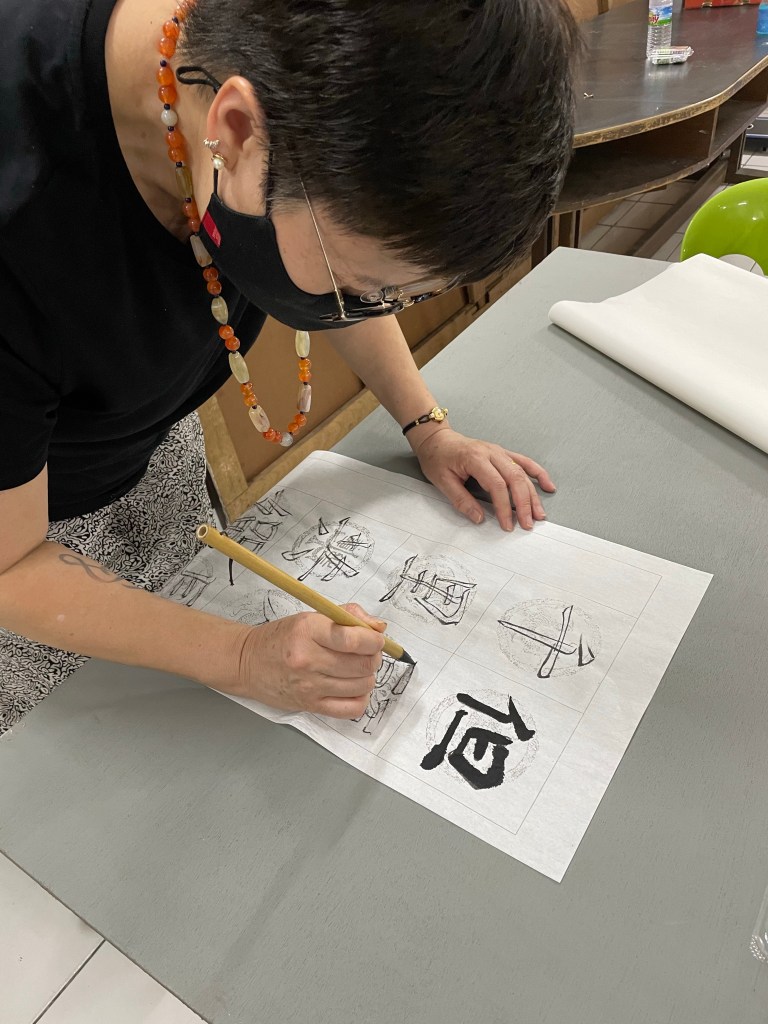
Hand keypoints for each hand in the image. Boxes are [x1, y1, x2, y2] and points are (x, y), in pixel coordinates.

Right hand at [233, 604, 385, 717]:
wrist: (248, 662)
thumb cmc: (282, 638)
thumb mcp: (311, 616)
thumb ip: (348, 616)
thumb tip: (379, 628)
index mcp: (308, 631)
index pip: (353, 640)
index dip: (375, 640)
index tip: (376, 639)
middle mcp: (308, 660)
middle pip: (362, 665)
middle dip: (373, 657)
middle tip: (368, 652)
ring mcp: (309, 686)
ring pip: (362, 685)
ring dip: (367, 676)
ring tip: (357, 668)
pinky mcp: (311, 705)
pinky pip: (351, 708)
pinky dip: (360, 698)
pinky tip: (353, 687)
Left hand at [413, 427, 555, 531]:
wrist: (437, 439)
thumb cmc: (438, 458)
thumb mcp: (442, 482)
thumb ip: (461, 501)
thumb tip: (479, 518)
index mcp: (475, 458)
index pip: (496, 485)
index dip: (504, 507)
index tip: (507, 524)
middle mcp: (491, 453)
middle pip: (515, 479)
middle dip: (524, 504)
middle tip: (527, 524)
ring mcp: (499, 452)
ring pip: (522, 472)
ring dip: (533, 494)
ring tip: (539, 514)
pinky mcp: (503, 454)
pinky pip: (525, 462)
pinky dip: (538, 474)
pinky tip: (547, 486)